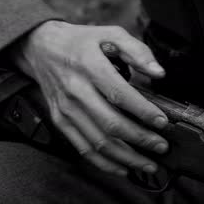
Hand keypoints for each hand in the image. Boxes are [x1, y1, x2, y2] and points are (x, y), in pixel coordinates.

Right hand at [10, 20, 168, 175]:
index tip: (161, 122)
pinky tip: (123, 169)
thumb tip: (159, 72)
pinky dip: (104, 163)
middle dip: (140, 139)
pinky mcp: (60, 121)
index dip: (142, 111)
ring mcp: (66, 109)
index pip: (118, 94)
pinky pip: (83, 148)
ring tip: (149, 164)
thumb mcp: (111, 34)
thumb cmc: (81, 42)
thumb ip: (137, 51)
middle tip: (161, 146)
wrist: (41, 48)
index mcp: (89, 66)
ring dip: (126, 157)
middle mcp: (75, 90)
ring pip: (98, 142)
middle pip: (110, 123)